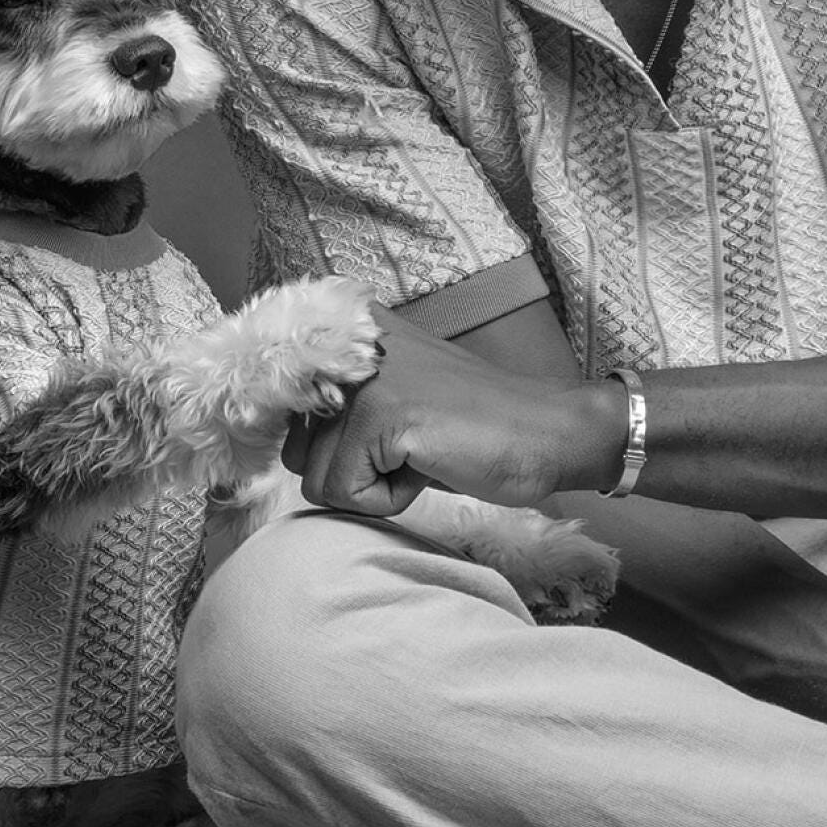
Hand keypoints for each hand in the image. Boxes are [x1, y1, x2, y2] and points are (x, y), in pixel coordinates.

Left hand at [281, 307, 616, 515]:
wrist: (549, 433)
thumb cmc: (473, 425)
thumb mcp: (393, 396)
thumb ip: (337, 404)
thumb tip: (277, 443)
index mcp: (348, 327)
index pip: (281, 405)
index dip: (319, 444)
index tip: (376, 438)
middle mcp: (347, 339)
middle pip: (295, 450)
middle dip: (348, 471)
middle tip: (409, 448)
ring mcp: (363, 376)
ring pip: (316, 479)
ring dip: (370, 487)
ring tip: (422, 453)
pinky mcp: (382, 415)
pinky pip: (346, 494)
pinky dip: (388, 499)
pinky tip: (430, 464)